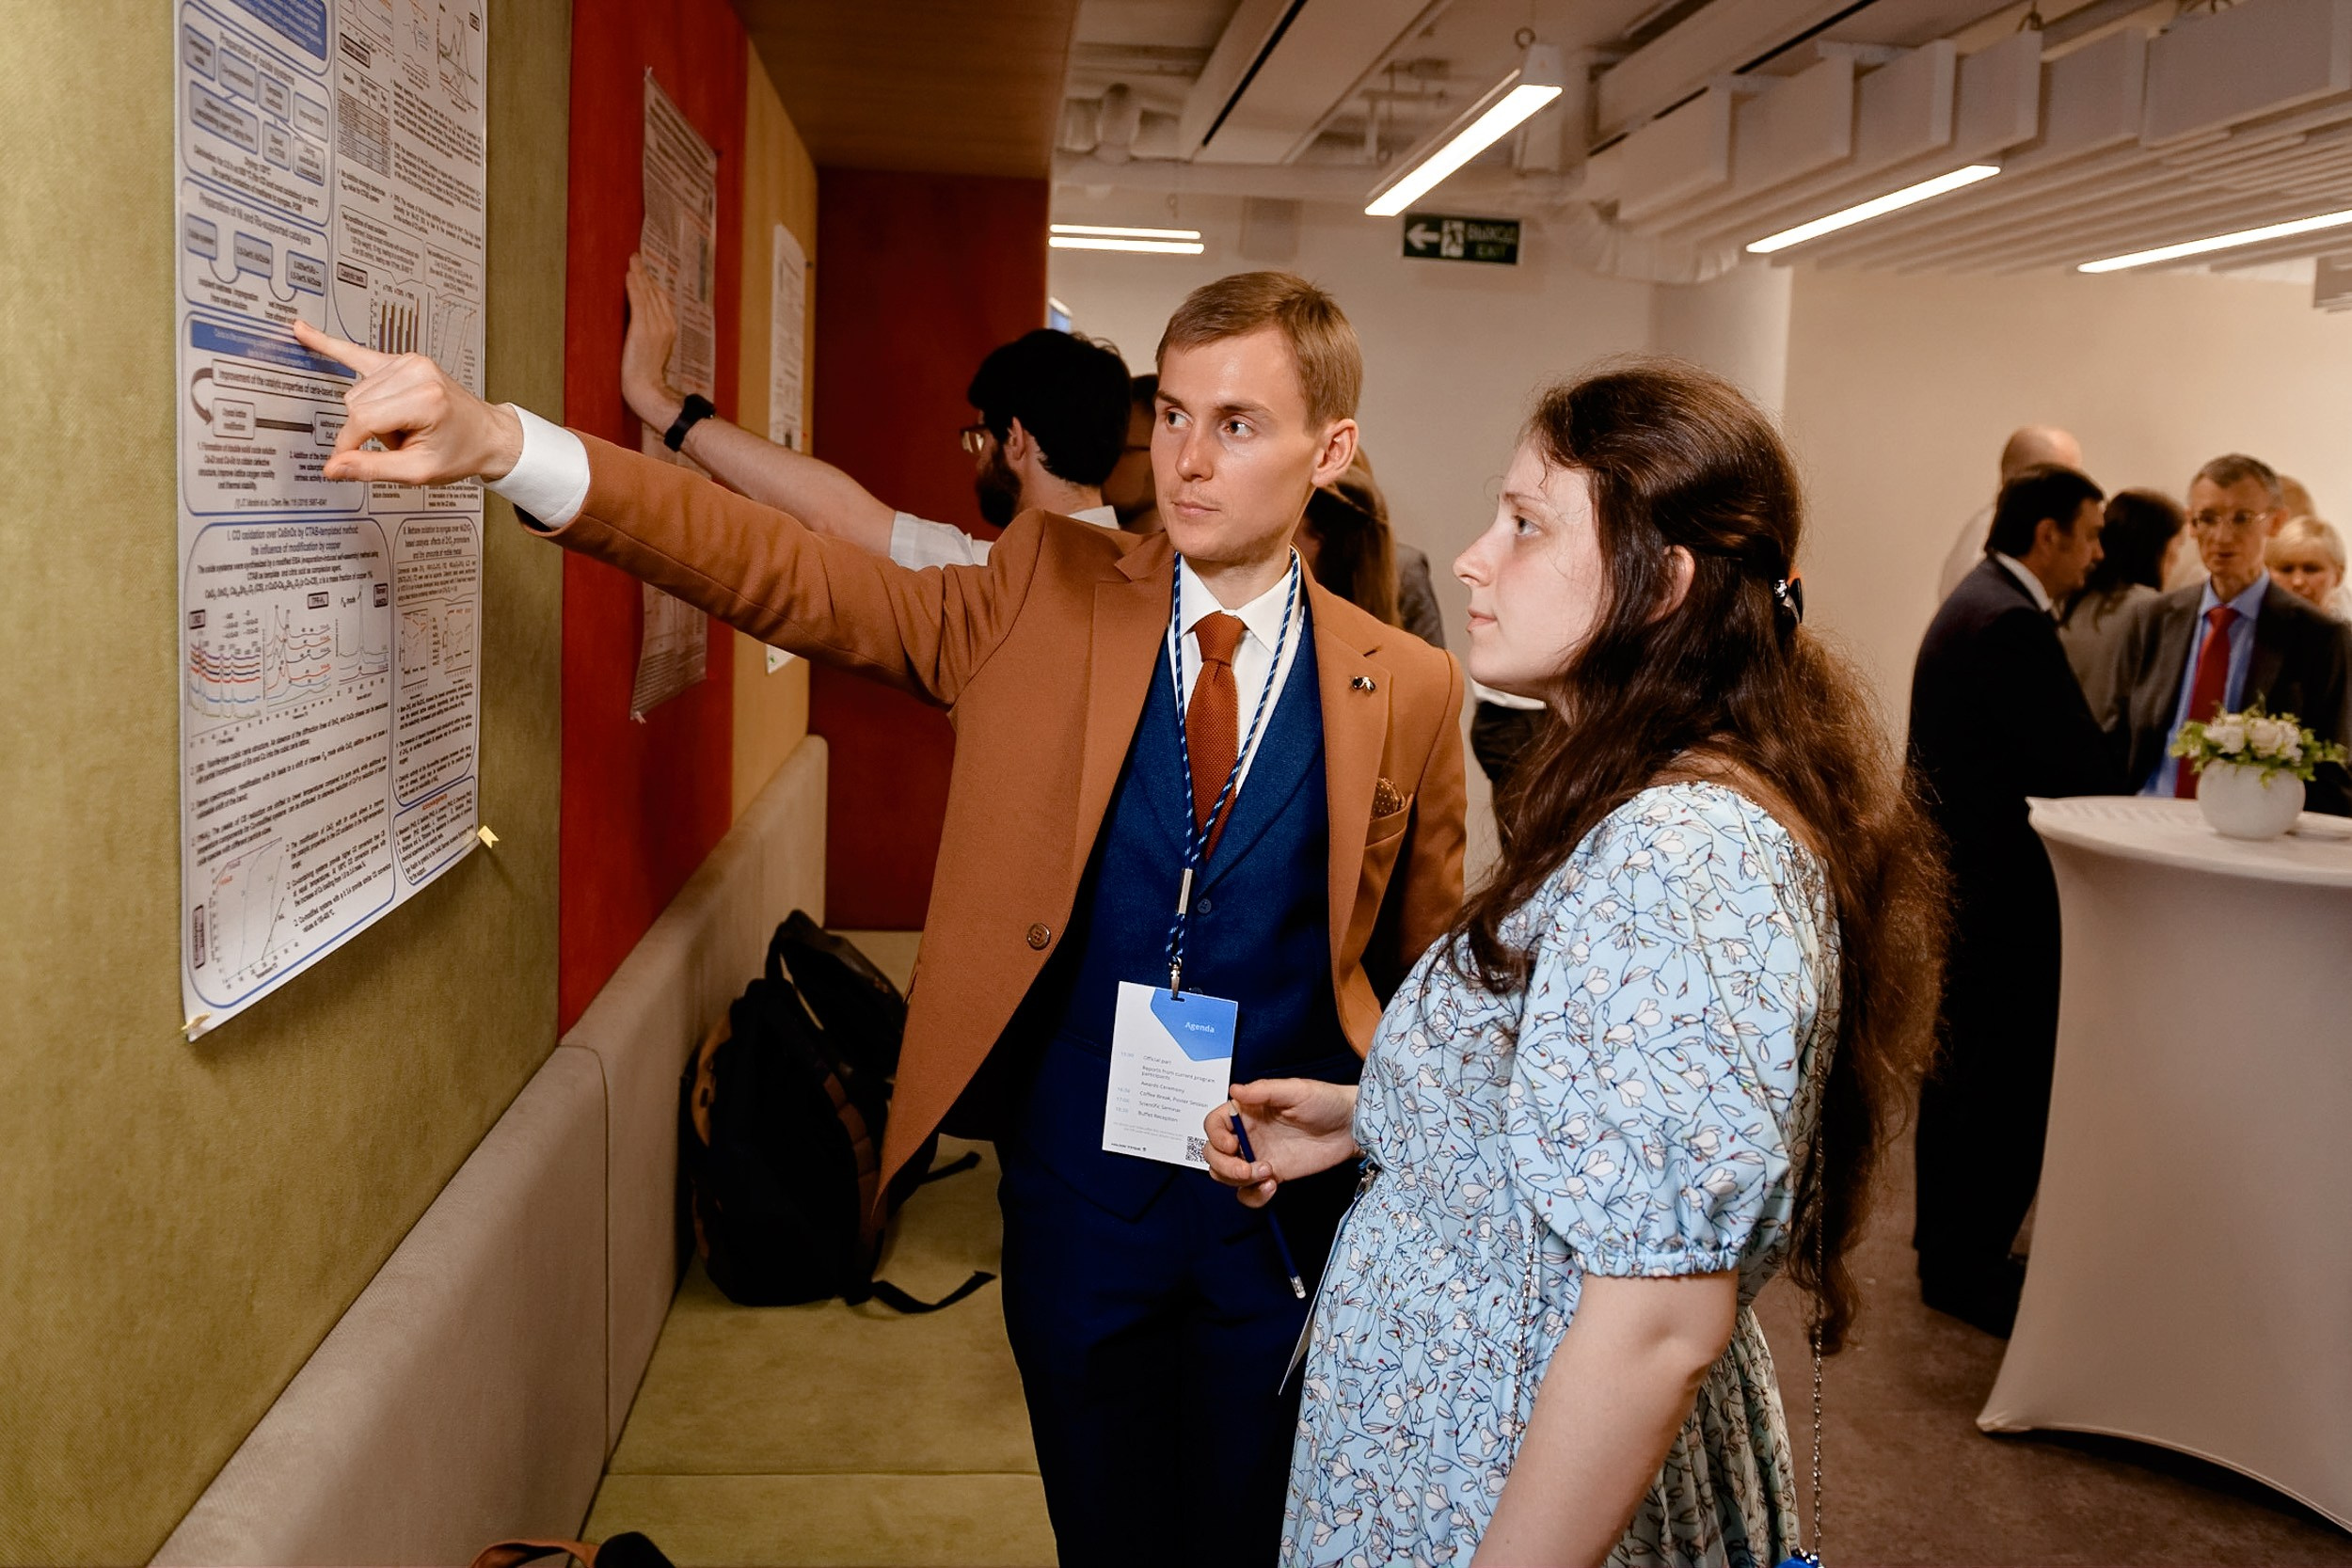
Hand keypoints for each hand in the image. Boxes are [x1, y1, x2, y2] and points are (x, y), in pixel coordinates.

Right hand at [292, 320, 521, 485]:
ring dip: (372, 415)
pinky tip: (302, 330)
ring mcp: (408, 361)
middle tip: (403, 441)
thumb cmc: (460, 452)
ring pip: (358, 392)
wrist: (486, 434)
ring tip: (404, 426)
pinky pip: (357, 353)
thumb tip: (333, 467)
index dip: (349, 444)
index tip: (346, 461)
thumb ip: (372, 468)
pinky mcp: (401, 359)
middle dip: (370, 430)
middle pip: (357, 403)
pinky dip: (330, 344)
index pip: (362, 419)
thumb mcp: (419, 471)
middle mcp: (416, 372)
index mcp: (424, 399)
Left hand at [621, 253, 682, 430]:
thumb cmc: (645, 376)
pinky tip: (630, 275)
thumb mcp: (652, 351)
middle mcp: (665, 325)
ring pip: (647, 294)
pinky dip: (635, 287)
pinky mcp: (642, 330)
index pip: (661, 299)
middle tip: (635, 257)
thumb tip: (641, 324)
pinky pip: (639, 303)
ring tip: (632, 260)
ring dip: (639, 275)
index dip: (652, 283)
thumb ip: (650, 335)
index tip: (643, 270)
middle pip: (655, 293)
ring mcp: (655, 327)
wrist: (647, 389)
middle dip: (645, 273)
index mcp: (669, 329)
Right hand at [1203, 1078, 1359, 1207]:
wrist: (1352, 1127)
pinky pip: (1249, 1192)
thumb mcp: (1295, 1090)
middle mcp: (1248, 1134)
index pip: (1214, 1124)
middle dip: (1225, 1165)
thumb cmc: (1326, 1101)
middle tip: (1248, 1168)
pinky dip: (1254, 1195)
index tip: (1231, 1145)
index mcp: (1248, 1111)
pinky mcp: (1273, 1175)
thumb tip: (1234, 1090)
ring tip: (1267, 1174)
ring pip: (1226, 1175)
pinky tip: (1272, 1185)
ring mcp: (1258, 1156)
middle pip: (1213, 1154)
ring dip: (1238, 1180)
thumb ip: (1263, 1090)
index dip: (1215, 1137)